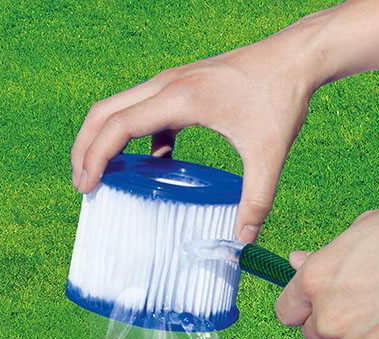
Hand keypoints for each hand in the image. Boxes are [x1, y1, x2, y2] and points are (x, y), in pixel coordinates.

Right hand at [70, 30, 320, 242]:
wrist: (295, 57)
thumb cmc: (281, 96)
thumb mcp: (269, 154)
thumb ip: (256, 200)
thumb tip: (243, 240)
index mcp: (180, 98)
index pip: (119, 125)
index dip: (95, 156)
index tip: (86, 186)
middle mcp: (168, 84)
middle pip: (106, 111)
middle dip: (86, 147)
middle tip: (83, 184)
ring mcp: (174, 81)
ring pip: (122, 107)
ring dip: (107, 138)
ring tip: (106, 175)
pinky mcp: (185, 85)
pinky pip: (148, 110)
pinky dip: (140, 136)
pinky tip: (157, 163)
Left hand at [275, 205, 378, 338]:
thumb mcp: (366, 229)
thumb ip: (327, 256)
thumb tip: (296, 262)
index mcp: (316, 282)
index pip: (286, 311)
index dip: (301, 308)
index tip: (315, 306)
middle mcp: (330, 320)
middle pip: (315, 335)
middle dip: (334, 324)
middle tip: (371, 304)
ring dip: (373, 336)